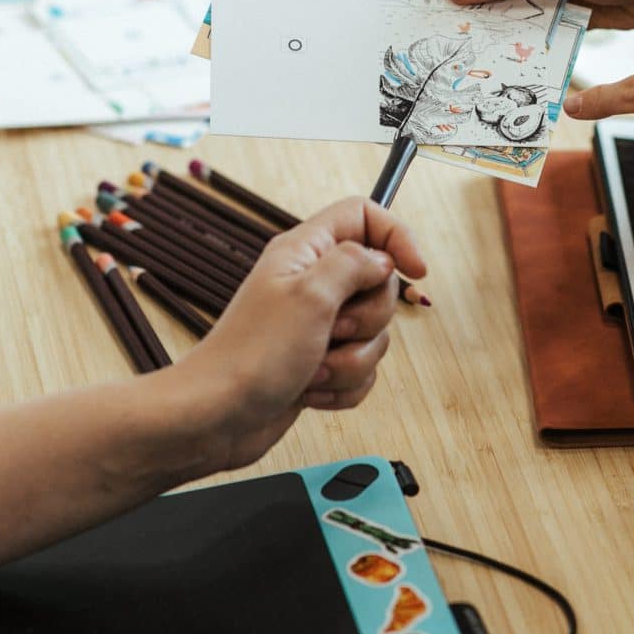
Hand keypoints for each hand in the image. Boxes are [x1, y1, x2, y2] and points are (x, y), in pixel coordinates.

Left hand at [175, 197, 426, 472]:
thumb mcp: (310, 295)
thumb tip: (383, 258)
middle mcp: (312, 283)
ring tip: (313, 366)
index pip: (364, 216)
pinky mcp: (320, 362)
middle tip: (333, 329)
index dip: (396, 237)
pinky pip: (361, 369)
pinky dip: (343, 385)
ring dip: (352, 359)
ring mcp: (317, 326)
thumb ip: (354, 264)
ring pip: (374, 334)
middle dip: (368, 318)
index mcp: (305, 252)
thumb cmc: (251, 354)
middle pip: (379, 282)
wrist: (217, 417)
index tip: (416, 270)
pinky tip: (311, 390)